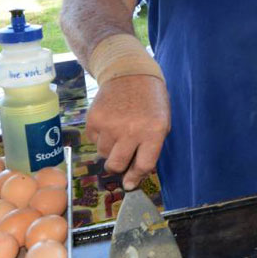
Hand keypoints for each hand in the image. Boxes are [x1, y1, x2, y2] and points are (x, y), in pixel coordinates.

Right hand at [85, 75, 170, 190]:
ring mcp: (110, 125)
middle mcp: (131, 130)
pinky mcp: (94, 119)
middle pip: (116, 165)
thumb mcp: (162, 121)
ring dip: (110, 149)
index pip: (143, 165)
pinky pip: (94, 141)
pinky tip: (110, 122)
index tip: (129, 184)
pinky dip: (101, 136)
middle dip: (118, 168)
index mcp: (154, 131)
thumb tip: (133, 175)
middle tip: (121, 160)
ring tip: (119, 130)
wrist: (130, 73)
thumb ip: (151, 146)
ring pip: (103, 154)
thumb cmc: (150, 100)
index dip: (135, 178)